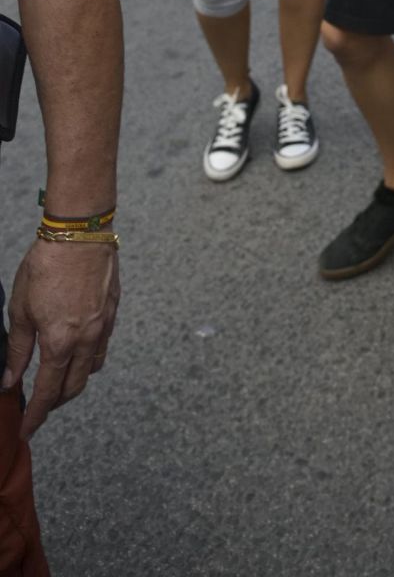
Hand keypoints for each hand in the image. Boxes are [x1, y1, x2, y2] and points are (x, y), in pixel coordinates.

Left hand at [1, 238, 119, 439]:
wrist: (80, 233)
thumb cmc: (45, 266)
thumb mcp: (20, 310)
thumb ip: (17, 349)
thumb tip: (10, 380)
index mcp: (60, 343)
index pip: (48, 392)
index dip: (36, 415)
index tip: (27, 430)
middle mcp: (86, 340)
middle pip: (74, 387)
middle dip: (56, 403)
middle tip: (40, 407)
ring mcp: (103, 325)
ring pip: (92, 368)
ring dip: (75, 381)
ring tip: (58, 379)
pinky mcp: (113, 309)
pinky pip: (102, 345)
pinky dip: (89, 357)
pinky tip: (77, 349)